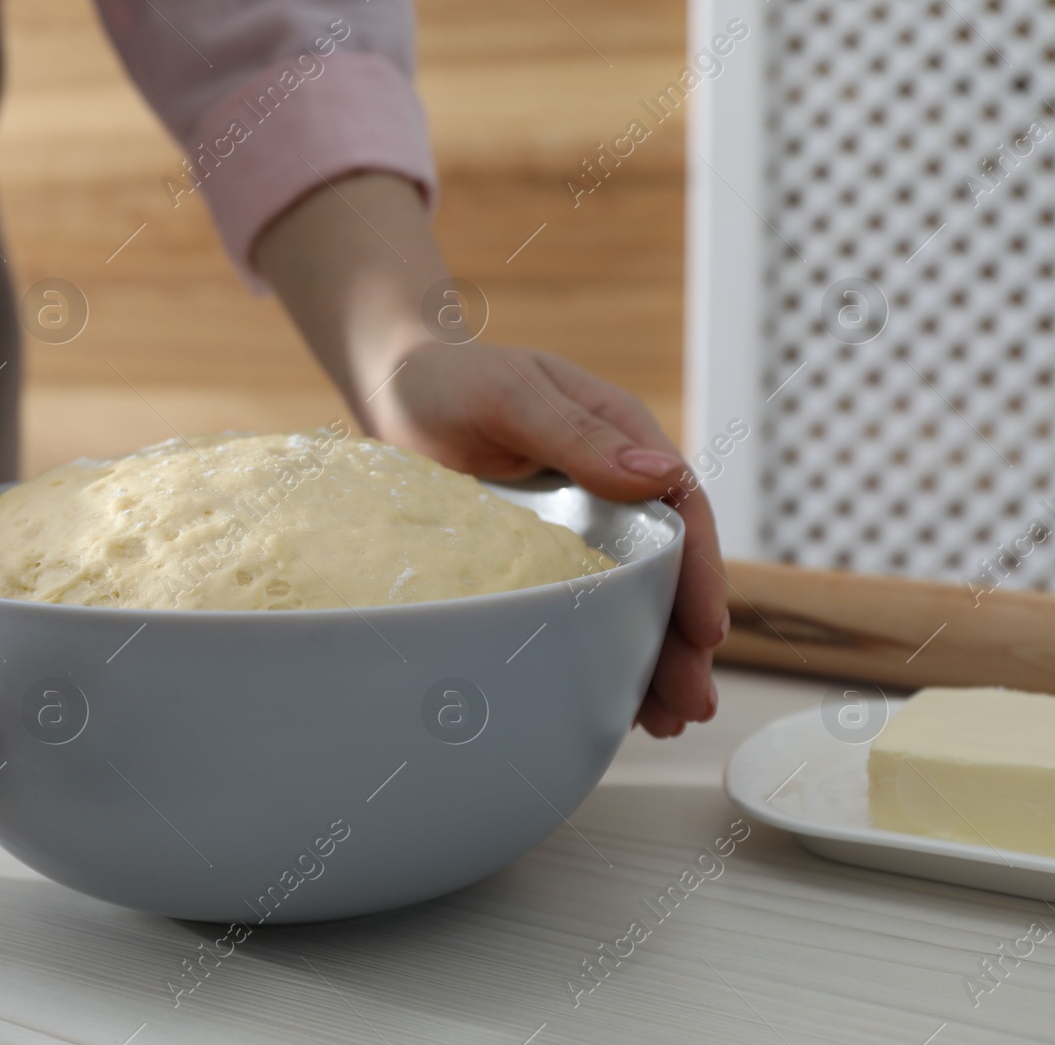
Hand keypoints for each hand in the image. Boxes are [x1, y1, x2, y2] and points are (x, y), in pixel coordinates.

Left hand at [364, 341, 728, 737]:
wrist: (392, 390)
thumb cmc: (450, 380)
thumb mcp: (512, 395)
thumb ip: (579, 435)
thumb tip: (659, 475)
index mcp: (621, 438)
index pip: (681, 511)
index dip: (701, 573)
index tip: (707, 630)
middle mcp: (610, 487)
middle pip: (666, 569)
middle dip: (685, 639)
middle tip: (692, 702)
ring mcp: (577, 526)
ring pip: (629, 598)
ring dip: (651, 658)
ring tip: (665, 721)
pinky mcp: (539, 556)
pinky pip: (579, 607)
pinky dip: (600, 651)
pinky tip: (611, 700)